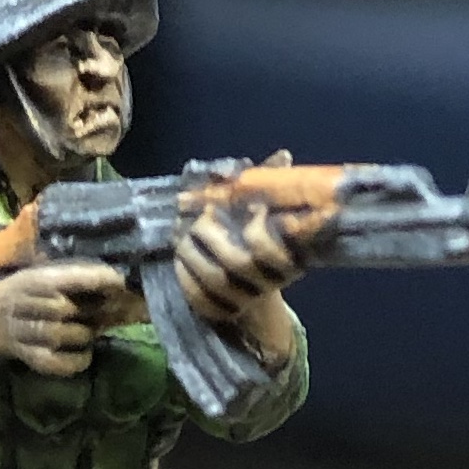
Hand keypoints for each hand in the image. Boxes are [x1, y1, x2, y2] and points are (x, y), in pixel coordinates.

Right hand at [0, 262, 131, 390]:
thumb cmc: (18, 294)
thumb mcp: (37, 273)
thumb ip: (72, 277)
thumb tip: (119, 281)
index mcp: (38, 278)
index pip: (77, 276)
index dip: (105, 280)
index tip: (122, 283)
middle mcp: (33, 303)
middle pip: (75, 309)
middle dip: (95, 311)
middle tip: (102, 312)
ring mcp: (30, 332)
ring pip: (73, 335)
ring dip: (86, 335)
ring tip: (86, 331)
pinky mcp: (31, 357)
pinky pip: (63, 363)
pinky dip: (78, 361)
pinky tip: (82, 354)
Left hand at [175, 194, 301, 369]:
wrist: (258, 290)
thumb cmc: (262, 238)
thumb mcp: (270, 211)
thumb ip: (270, 185)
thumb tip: (282, 156)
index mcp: (289, 252)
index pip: (274, 244)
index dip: (257, 229)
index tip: (242, 209)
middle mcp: (270, 279)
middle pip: (238, 261)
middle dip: (210, 235)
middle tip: (197, 219)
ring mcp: (247, 298)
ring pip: (217, 280)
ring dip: (193, 257)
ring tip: (181, 240)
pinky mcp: (226, 312)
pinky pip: (203, 301)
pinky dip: (187, 282)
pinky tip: (179, 264)